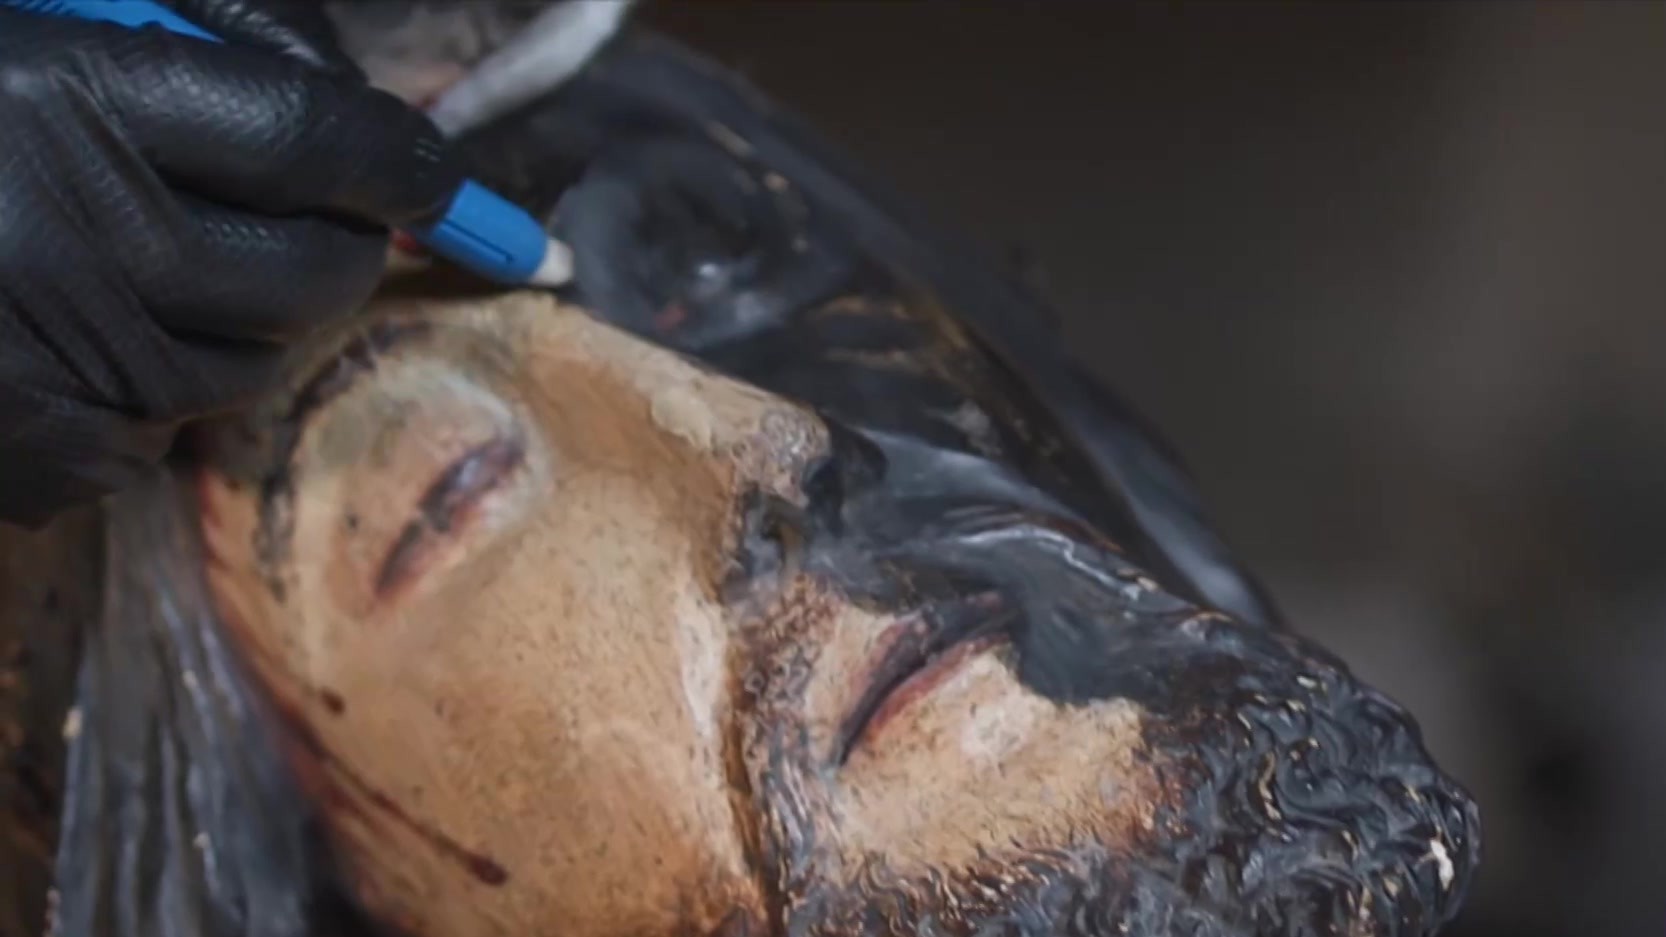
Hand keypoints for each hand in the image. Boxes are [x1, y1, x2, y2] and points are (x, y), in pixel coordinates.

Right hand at [0, 1, 463, 526]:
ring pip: (250, 365)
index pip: (310, 142)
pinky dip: (149, 390)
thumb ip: (202, 38)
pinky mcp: (25, 456)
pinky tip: (69, 335)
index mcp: (62, 99)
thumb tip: (357, 126)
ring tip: (161, 263)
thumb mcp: (39, 18)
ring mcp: (46, 367)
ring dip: (247, 317)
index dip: (402, 163)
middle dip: (340, 247)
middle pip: (311, 277)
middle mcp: (68, 241)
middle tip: (315, 219)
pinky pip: (158, 436)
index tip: (444, 182)